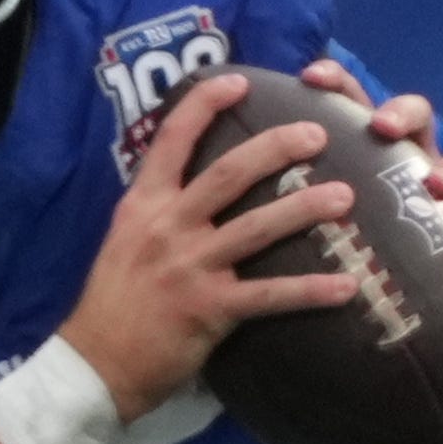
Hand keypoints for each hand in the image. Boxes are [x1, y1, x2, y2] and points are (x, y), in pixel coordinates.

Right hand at [57, 71, 356, 420]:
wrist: (95, 363)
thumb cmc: (114, 303)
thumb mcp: (126, 240)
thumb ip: (161, 212)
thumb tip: (198, 188)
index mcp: (144, 204)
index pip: (173, 139)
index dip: (206, 105)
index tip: (239, 80)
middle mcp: (168, 226)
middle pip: (230, 173)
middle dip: (277, 148)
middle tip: (317, 132)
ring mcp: (190, 266)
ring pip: (258, 227)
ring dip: (305, 208)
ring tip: (346, 196)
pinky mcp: (211, 308)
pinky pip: (271, 296)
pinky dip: (311, 290)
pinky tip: (347, 286)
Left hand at [297, 56, 442, 249]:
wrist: (430, 266)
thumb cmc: (367, 227)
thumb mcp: (333, 196)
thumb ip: (297, 177)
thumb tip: (225, 158)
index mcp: (375, 143)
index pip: (356, 98)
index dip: (338, 81)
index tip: (310, 75)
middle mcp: (414, 158)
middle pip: (417, 116)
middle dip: (402, 114)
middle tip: (383, 128)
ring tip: (437, 187)